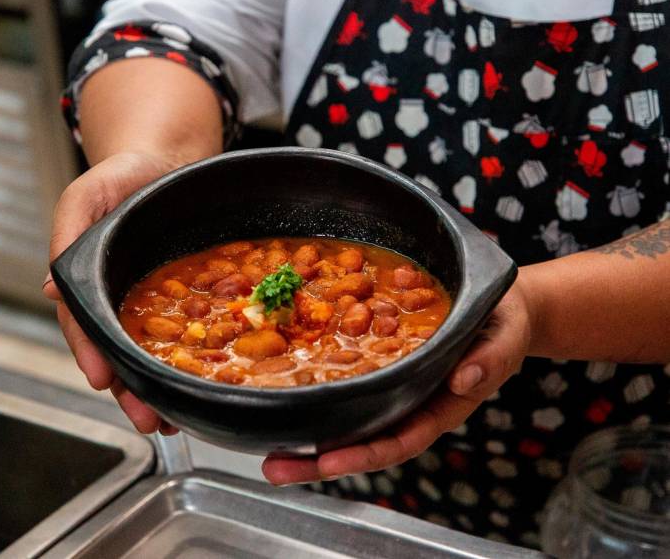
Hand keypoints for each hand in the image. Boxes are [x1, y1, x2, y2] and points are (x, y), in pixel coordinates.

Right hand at [44, 151, 182, 434]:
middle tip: (146, 419)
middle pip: (118, 352)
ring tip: (171, 420)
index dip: (91, 351)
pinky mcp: (182, 300)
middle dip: (129, 390)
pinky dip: (189, 363)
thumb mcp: (86, 196)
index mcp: (89, 280)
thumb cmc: (122, 176)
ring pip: (148, 355)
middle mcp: (116, 298)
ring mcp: (148, 303)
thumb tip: (50, 288)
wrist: (168, 163)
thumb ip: (67, 234)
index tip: (101, 378)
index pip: (84, 324)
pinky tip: (198, 386)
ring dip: (156, 389)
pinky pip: (184, 336)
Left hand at [262, 274, 535, 484]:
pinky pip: (350, 390)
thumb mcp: (505, 335)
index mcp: (442, 405)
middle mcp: (412, 404)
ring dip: (311, 438)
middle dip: (320, 461)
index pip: (401, 439)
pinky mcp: (382, 368)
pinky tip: (288, 400)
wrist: (498, 308)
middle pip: (364, 442)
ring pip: (351, 422)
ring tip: (270, 451)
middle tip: (275, 468)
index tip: (328, 463)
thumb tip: (463, 380)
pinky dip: (319, 399)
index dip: (365, 454)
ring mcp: (395, 390)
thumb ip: (491, 358)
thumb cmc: (504, 323)